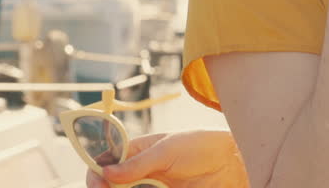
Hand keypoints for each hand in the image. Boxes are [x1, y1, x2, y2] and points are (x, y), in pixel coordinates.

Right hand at [84, 130, 246, 187]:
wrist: (231, 161)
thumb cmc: (200, 146)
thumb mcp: (167, 149)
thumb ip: (138, 162)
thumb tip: (106, 172)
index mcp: (137, 152)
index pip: (106, 162)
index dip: (97, 172)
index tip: (98, 182)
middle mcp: (140, 172)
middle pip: (111, 185)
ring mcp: (152, 187)